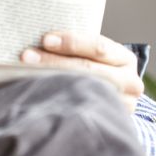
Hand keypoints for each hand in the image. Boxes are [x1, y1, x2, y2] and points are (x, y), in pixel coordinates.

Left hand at [20, 32, 143, 112]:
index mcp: (124, 58)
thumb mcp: (92, 55)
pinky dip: (59, 100)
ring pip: (84, 90)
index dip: (71, 42)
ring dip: (52, 79)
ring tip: (26, 73)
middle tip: (27, 56)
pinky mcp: (111, 121)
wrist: (111, 96)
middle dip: (54, 61)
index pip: (98, 47)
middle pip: (89, 70)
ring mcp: (123, 105)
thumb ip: (74, 47)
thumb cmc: (93, 68)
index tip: (45, 39)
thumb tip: (35, 34)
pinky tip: (39, 94)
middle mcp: (129, 82)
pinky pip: (82, 109)